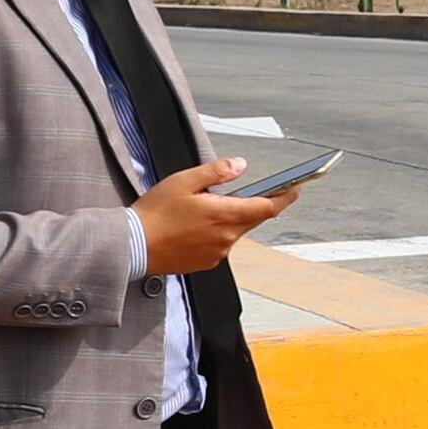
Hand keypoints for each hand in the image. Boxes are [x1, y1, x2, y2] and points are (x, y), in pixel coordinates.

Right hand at [134, 156, 301, 278]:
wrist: (132, 245)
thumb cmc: (154, 213)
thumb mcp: (184, 181)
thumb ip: (216, 172)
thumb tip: (240, 165)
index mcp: (225, 215)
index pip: (268, 207)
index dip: (285, 197)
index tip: (296, 189)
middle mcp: (226, 237)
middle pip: (253, 219)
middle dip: (255, 205)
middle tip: (250, 192)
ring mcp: (217, 252)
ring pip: (236, 232)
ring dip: (231, 219)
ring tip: (207, 208)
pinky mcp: (206, 262)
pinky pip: (221, 244)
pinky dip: (217, 233)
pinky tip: (196, 226)